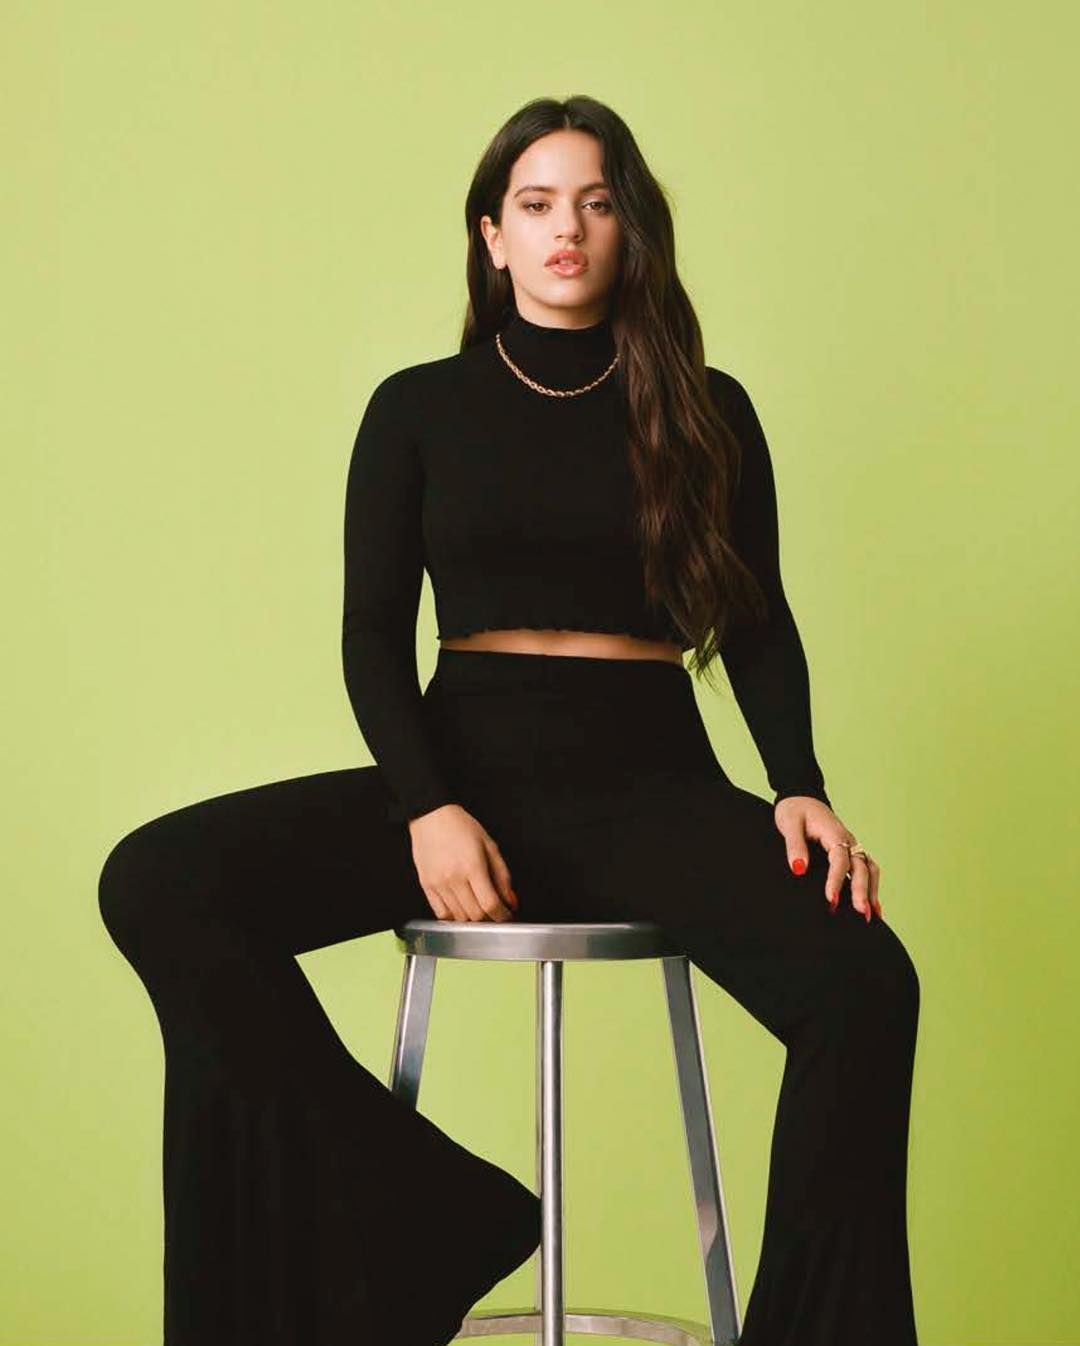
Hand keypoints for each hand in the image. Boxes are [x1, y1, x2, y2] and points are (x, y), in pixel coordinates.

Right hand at [407, 804, 519, 921]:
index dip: (502, 915)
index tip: (506, 915)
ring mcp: (438, 884)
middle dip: (489, 917)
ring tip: (478, 907)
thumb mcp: (490, 846)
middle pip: (475, 915)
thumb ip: (502, 875)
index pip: (490, 904)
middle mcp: (454, 878)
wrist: (431, 816)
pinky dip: (454, 917)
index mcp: (472, 866)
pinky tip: (461, 908)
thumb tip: (510, 900)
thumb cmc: (461, 827)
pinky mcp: (426, 886)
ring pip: (459, 917)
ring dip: (472, 918)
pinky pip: (441, 914)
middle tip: (494, 911)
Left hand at [774, 796, 881, 921]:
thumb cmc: (795, 810)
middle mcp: (848, 840)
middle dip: (862, 891)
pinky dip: (872, 887)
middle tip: (861, 914)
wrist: (802, 798)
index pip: (840, 859)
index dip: (837, 880)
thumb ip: (794, 846)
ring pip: (869, 869)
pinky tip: (872, 907)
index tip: (831, 900)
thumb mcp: (789, 824)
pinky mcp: (850, 852)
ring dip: (871, 891)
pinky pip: (866, 870)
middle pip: (861, 867)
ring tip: (870, 916)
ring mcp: (851, 846)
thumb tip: (798, 869)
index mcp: (834, 832)